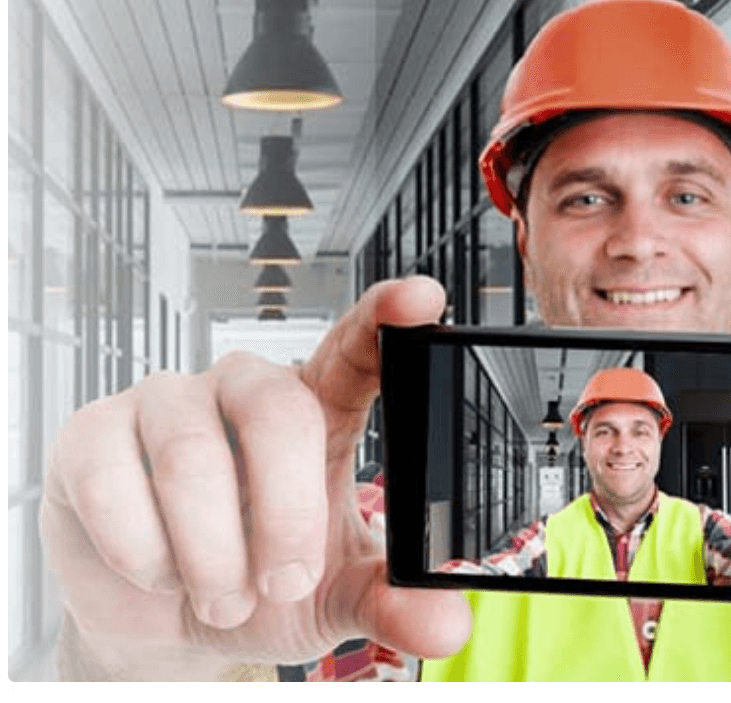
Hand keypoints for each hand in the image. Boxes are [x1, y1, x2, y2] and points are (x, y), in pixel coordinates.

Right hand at [40, 276, 471, 679]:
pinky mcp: (93, 433)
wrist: (165, 620)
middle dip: (285, 517)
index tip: (423, 296)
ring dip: (211, 553)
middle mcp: (242, 388)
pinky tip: (155, 572)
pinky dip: (141, 552)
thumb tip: (447, 624)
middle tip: (283, 583)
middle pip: (276, 411)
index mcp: (314, 408)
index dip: (383, 316)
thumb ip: (387, 598)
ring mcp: (165, 402)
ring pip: (191, 457)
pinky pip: (111, 481)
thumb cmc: (260, 583)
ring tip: (222, 598)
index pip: (354, 349)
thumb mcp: (331, 594)